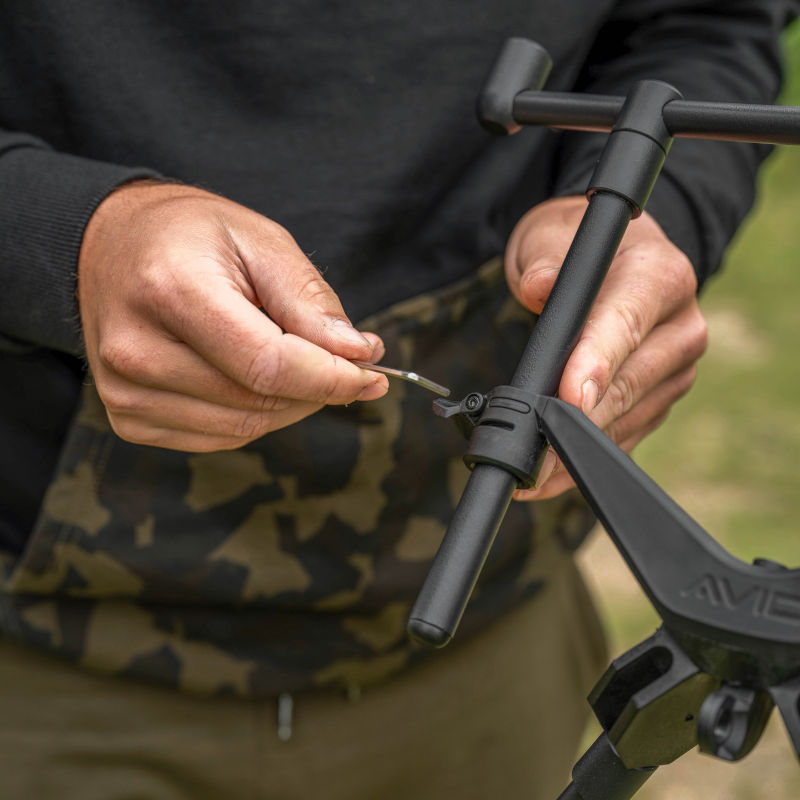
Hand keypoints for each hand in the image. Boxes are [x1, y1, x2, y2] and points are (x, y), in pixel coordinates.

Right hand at [78, 182, 387, 451]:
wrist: (112, 245)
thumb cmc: (191, 235)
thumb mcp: (261, 241)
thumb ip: (310, 301)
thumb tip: (359, 354)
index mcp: (171, 291)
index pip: (268, 366)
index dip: (331, 379)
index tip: (372, 374)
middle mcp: (136, 350)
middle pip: (259, 401)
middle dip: (319, 389)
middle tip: (349, 363)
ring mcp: (125, 391)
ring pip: (244, 427)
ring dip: (291, 404)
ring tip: (298, 362)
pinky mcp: (128, 416)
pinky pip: (219, 436)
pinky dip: (255, 414)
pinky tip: (255, 378)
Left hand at [505, 195, 707, 499]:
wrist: (609, 261)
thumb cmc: (573, 246)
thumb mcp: (550, 237)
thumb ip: (544, 262)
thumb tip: (538, 288)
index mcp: (659, 276)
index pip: (625, 324)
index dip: (596, 364)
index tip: (570, 397)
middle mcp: (680, 325)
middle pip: (627, 383)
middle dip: (576, 422)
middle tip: (531, 455)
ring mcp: (675, 368)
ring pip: (626, 418)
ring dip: (577, 449)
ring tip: (532, 474)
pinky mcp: (661, 398)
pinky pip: (626, 435)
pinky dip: (587, 456)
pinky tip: (553, 475)